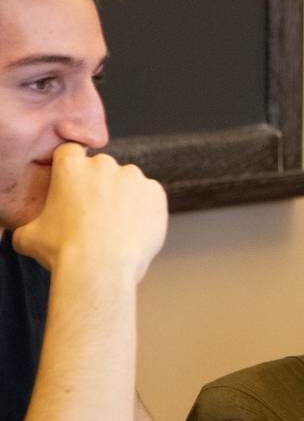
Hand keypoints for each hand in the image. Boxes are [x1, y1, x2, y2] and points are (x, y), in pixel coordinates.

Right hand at [11, 143, 167, 279]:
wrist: (101, 267)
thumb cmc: (64, 250)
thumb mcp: (29, 235)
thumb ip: (31, 222)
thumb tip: (33, 229)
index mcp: (70, 165)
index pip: (70, 153)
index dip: (73, 170)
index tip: (75, 186)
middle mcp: (103, 164)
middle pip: (102, 168)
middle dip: (99, 186)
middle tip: (95, 214)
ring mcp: (133, 176)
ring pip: (128, 182)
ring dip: (124, 197)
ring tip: (116, 226)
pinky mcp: (156, 192)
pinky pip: (150, 196)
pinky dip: (145, 209)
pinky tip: (134, 229)